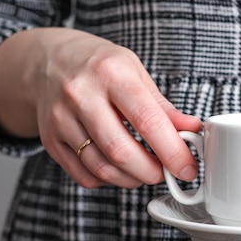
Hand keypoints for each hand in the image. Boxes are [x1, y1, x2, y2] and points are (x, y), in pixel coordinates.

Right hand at [0, 28, 201, 187]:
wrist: (48, 60)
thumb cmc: (100, 66)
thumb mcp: (136, 73)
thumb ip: (163, 107)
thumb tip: (192, 130)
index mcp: (111, 73)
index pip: (147, 120)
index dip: (172, 151)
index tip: (187, 168)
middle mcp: (81, 95)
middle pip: (121, 151)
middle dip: (152, 171)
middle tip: (166, 172)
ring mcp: (60, 119)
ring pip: (101, 168)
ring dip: (131, 179)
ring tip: (145, 172)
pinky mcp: (50, 139)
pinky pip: (83, 175)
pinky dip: (108, 180)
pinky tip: (119, 169)